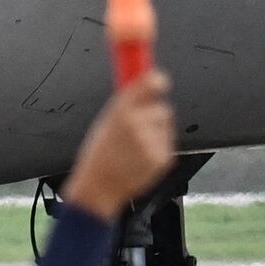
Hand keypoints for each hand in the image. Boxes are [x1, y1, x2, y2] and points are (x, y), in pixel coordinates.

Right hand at [63, 71, 175, 218]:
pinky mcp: (163, 157)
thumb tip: (142, 84)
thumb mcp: (104, 123)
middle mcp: (138, 126)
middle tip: (138, 119)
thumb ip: (125, 103)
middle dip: (152, 109)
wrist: (101, 188)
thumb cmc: (97, 157)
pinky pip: (167, 141)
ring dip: (156, 127)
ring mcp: (153, 143)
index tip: (156, 77)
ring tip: (138, 142)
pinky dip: (158, 144)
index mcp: (120, 114)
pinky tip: (142, 153)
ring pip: (165, 123)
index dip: (154, 79)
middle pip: (160, 105)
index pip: (148, 85)